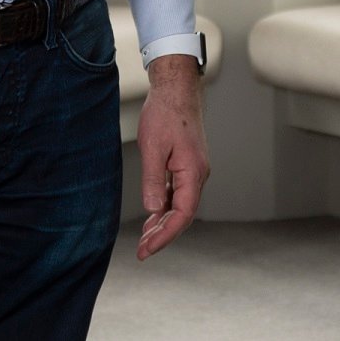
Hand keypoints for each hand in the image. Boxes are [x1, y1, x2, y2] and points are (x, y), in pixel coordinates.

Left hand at [134, 55, 208, 259]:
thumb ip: (153, 180)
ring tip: (144, 239)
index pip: (182, 215)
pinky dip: (164, 207)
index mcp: (193, 173)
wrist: (176, 89)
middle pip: (182, 215)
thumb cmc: (166, 113)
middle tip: (141, 251)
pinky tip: (153, 215)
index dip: (165, 235)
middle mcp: (198, 175)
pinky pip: (177, 193)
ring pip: (180, 205)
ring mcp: (193, 170)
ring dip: (163, 223)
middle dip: (162, 234)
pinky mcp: (186, 165)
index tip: (147, 249)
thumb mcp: (153, 147)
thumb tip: (152, 210)